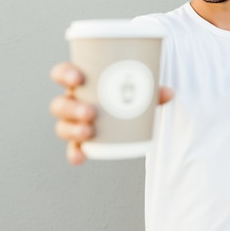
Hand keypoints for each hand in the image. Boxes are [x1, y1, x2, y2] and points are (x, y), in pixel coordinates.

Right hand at [49, 62, 173, 164]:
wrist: (126, 107)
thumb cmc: (127, 90)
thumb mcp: (138, 86)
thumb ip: (151, 89)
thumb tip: (170, 92)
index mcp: (81, 82)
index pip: (62, 73)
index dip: (65, 74)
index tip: (79, 78)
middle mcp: (73, 101)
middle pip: (59, 104)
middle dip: (72, 108)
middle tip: (91, 112)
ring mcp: (74, 121)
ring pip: (62, 126)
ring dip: (72, 129)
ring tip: (89, 131)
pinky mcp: (81, 139)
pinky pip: (73, 147)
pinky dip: (75, 153)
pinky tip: (80, 157)